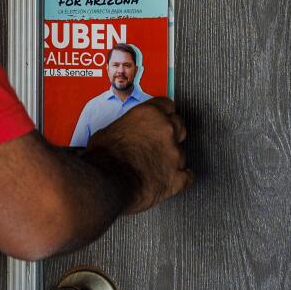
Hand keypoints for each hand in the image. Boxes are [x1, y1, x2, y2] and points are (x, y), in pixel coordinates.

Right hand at [81, 97, 192, 213]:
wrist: (106, 184)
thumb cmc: (102, 160)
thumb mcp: (107, 132)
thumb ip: (126, 128)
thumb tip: (123, 134)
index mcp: (149, 115)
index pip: (167, 105)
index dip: (163, 114)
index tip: (162, 119)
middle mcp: (165, 130)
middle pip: (180, 125)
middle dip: (172, 134)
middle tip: (159, 143)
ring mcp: (174, 154)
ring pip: (182, 153)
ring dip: (171, 159)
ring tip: (156, 167)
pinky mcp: (176, 177)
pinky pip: (187, 177)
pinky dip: (180, 179)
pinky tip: (171, 180)